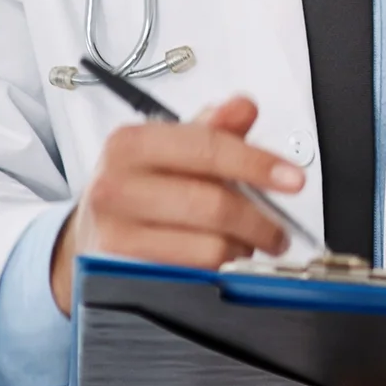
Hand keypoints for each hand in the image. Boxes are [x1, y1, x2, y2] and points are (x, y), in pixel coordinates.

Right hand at [49, 95, 304, 310]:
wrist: (91, 233)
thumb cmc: (139, 188)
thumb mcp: (172, 150)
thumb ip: (213, 129)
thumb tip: (244, 107)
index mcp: (131, 143)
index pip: (208, 148)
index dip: (257, 164)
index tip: (293, 180)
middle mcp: (115, 186)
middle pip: (213, 204)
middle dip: (259, 221)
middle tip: (278, 231)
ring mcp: (114, 234)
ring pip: (207, 247)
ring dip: (240, 250)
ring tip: (244, 245)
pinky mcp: (120, 275)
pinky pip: (191, 278)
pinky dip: (217, 273)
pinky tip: (220, 262)